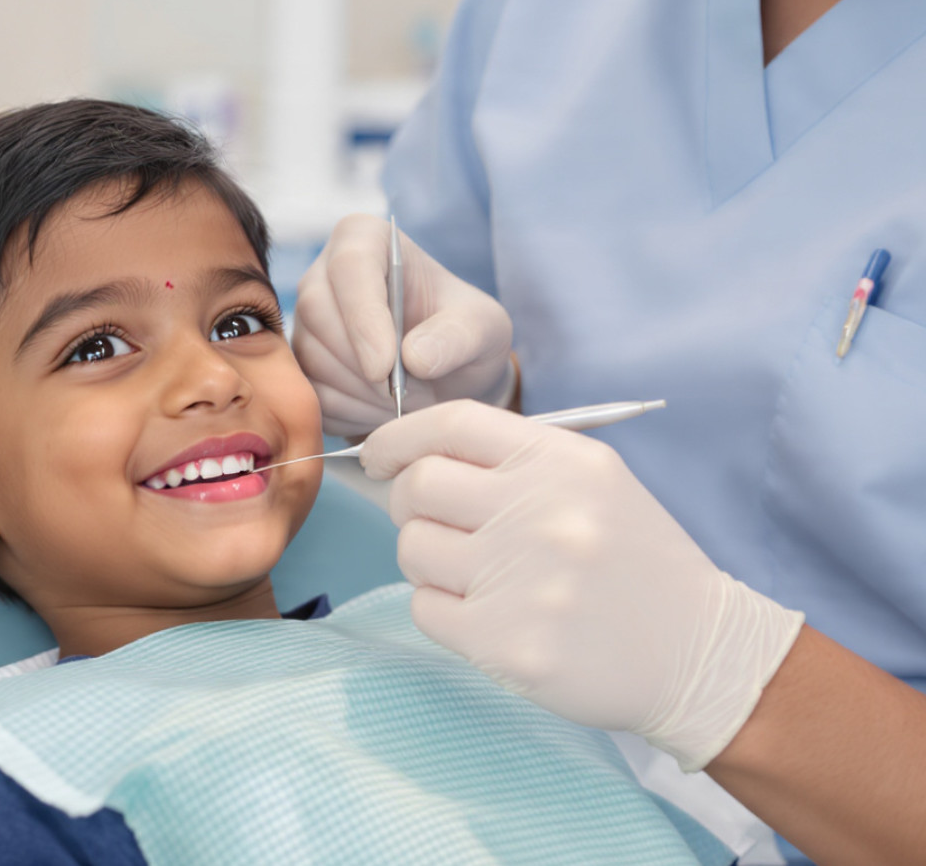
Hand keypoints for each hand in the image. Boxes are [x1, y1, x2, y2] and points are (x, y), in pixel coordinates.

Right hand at [292, 214, 514, 437]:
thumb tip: (415, 357)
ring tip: (402, 397)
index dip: (363, 318)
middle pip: (318, 313)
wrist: (446, 377)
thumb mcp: (485, 330)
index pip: (350, 267)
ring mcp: (305, 321)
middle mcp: (325, 274)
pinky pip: (312, 395)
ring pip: (311, 359)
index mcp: (367, 240)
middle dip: (362, 363)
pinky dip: (350, 412)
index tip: (385, 368)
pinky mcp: (299, 364)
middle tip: (406, 391)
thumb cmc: (463, 337)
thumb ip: (458, 337)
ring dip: (361, 392)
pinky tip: (381, 407)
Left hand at [362, 400, 804, 771]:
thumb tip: (407, 456)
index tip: (378, 455)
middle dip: (409, 503)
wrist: (698, 653)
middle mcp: (541, 512)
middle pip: (418, 486)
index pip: (452, 422)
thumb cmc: (634, 562)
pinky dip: (443, 610)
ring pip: (413, 549)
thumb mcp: (593, 483)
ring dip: (428, 561)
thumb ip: (510, 462)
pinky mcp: (505, 642)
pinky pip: (426, 609)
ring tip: (476, 575)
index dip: (399, 435)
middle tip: (434, 523)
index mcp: (563, 462)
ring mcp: (521, 579)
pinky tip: (488, 614)